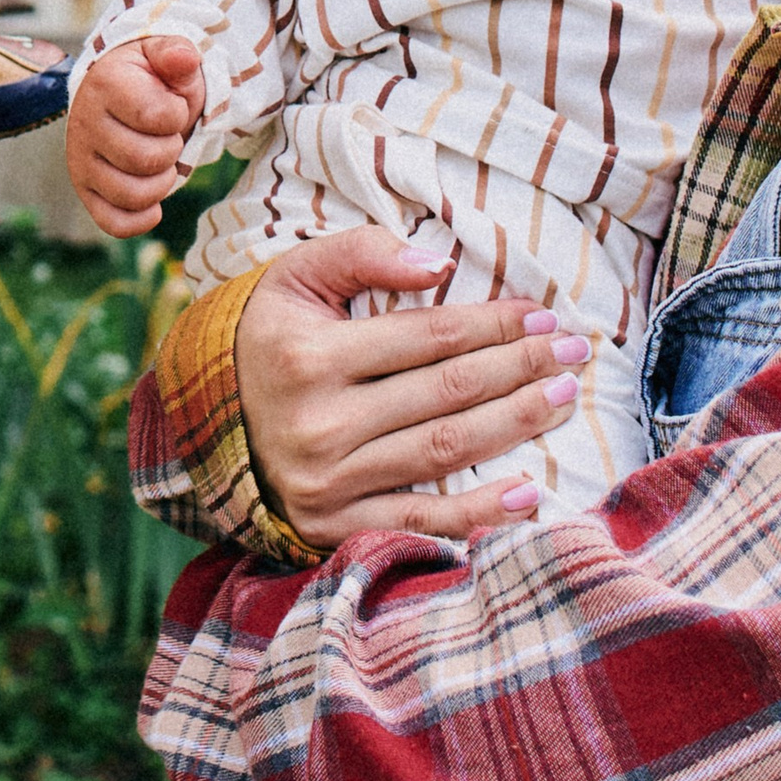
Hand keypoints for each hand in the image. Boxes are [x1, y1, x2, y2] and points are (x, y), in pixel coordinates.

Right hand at [68, 37, 204, 236]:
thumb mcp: (165, 56)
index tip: (172, 105)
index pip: (156, 116)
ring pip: (131, 194)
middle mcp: (84, 123)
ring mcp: (80, 160)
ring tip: (161, 162)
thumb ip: (176, 53)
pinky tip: (154, 203)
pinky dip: (141, 219)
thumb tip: (184, 57)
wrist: (121, 93)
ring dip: (162, 183)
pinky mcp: (85, 189)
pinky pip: (113, 222)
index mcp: (105, 84)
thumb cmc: (151, 77)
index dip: (178, 115)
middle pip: (144, 159)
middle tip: (168, 135)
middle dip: (172, 149)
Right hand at [231, 228, 590, 548]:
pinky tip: (529, 493)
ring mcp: (327, 482)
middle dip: (520, 368)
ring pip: (443, 450)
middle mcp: (319, 421)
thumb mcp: (295, 277)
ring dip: (514, 424)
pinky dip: (479, 513)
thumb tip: (438, 265)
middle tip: (574, 352)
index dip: (495, 324)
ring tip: (562, 400)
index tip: (544, 315)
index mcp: (310, 354)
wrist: (205, 423)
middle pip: (446, 392)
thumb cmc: (269, 338)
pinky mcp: (334, 527)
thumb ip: (361, 253)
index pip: (429, 336)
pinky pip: (419, 520)